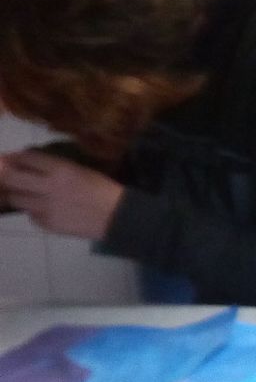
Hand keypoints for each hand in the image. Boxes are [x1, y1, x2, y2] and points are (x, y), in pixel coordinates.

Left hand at [0, 150, 123, 240]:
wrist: (117, 217)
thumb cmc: (102, 189)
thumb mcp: (79, 170)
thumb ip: (53, 167)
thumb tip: (28, 163)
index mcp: (60, 169)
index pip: (26, 158)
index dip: (15, 158)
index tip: (11, 160)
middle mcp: (49, 187)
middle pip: (11, 178)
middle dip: (6, 175)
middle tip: (8, 176)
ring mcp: (46, 207)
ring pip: (16, 198)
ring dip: (18, 195)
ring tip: (28, 195)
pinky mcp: (48, 224)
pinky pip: (31, 216)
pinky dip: (34, 212)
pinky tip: (46, 210)